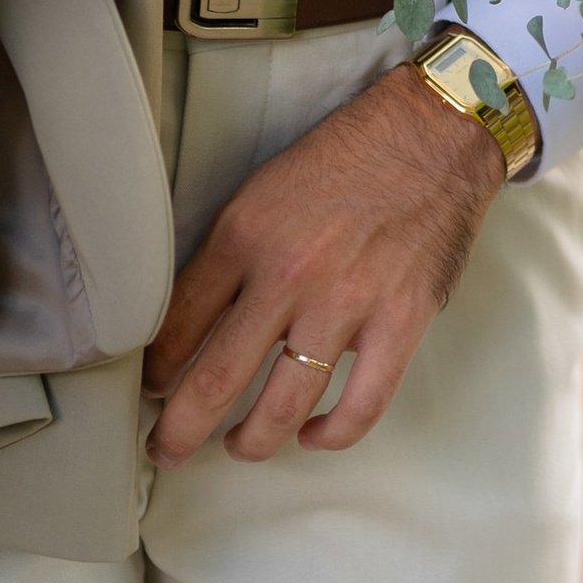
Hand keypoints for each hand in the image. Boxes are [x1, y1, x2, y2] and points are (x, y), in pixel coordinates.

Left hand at [143, 60, 505, 465]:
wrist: (432, 133)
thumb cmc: (347, 158)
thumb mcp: (263, 190)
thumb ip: (230, 254)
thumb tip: (196, 321)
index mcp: (243, 236)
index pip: (177, 326)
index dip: (154, 371)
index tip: (150, 388)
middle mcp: (287, 276)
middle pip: (215, 381)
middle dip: (179, 430)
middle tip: (165, 449)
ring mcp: (346, 304)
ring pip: (281, 407)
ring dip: (250, 442)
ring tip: (237, 447)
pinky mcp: (400, 322)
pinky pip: (360, 407)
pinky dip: (330, 435)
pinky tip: (312, 435)